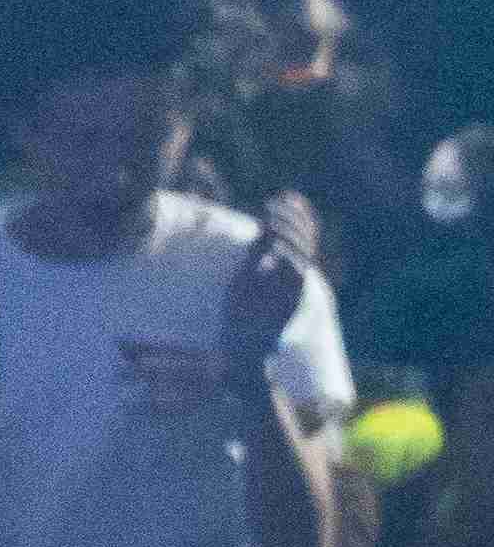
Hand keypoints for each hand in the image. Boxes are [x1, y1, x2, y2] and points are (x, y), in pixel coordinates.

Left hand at [218, 192, 319, 390]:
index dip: (297, 214)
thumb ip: (256, 255)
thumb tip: (261, 230)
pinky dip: (287, 258)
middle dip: (292, 218)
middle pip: (306, 241)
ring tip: (270, 220)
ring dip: (289, 233)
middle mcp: (296, 280)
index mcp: (288, 270)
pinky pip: (296, 276)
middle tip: (273, 204)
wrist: (239, 350)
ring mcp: (295, 292)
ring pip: (304, 254)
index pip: (302, 236)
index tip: (284, 195)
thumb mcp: (245, 278)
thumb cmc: (241, 317)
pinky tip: (274, 246)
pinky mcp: (290, 304)